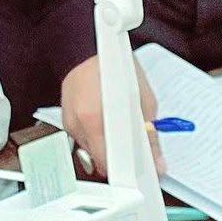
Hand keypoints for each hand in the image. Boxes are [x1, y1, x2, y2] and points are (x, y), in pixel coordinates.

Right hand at [58, 55, 163, 179]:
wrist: (87, 47)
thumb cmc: (116, 66)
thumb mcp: (143, 101)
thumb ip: (149, 137)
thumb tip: (156, 163)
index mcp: (97, 119)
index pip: (112, 164)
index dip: (129, 172)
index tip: (141, 174)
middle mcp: (79, 124)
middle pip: (101, 160)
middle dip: (120, 159)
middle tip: (135, 146)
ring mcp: (70, 123)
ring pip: (91, 152)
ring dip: (106, 146)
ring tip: (116, 124)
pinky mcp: (65, 120)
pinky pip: (82, 139)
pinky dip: (95, 135)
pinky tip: (103, 119)